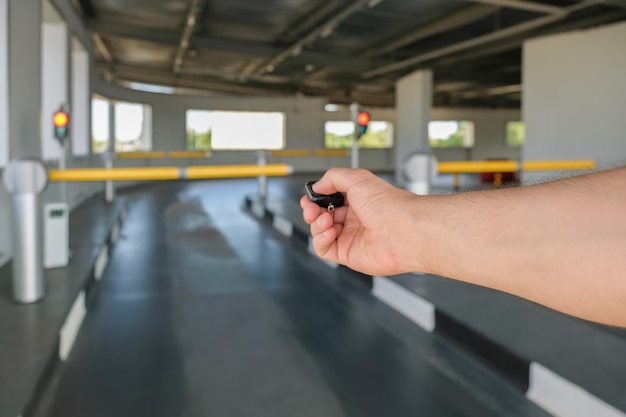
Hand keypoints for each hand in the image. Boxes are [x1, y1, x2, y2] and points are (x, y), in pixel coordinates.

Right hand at [300, 168, 427, 275]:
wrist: (403, 230)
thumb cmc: (389, 205)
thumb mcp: (357, 178)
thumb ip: (333, 178)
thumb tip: (317, 185)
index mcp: (358, 200)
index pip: (330, 199)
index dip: (317, 198)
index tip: (310, 196)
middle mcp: (355, 219)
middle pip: (322, 216)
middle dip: (312, 211)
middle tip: (311, 208)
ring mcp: (351, 237)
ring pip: (320, 232)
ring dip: (316, 223)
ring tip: (324, 218)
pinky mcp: (348, 254)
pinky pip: (324, 249)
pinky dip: (320, 239)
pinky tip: (329, 231)